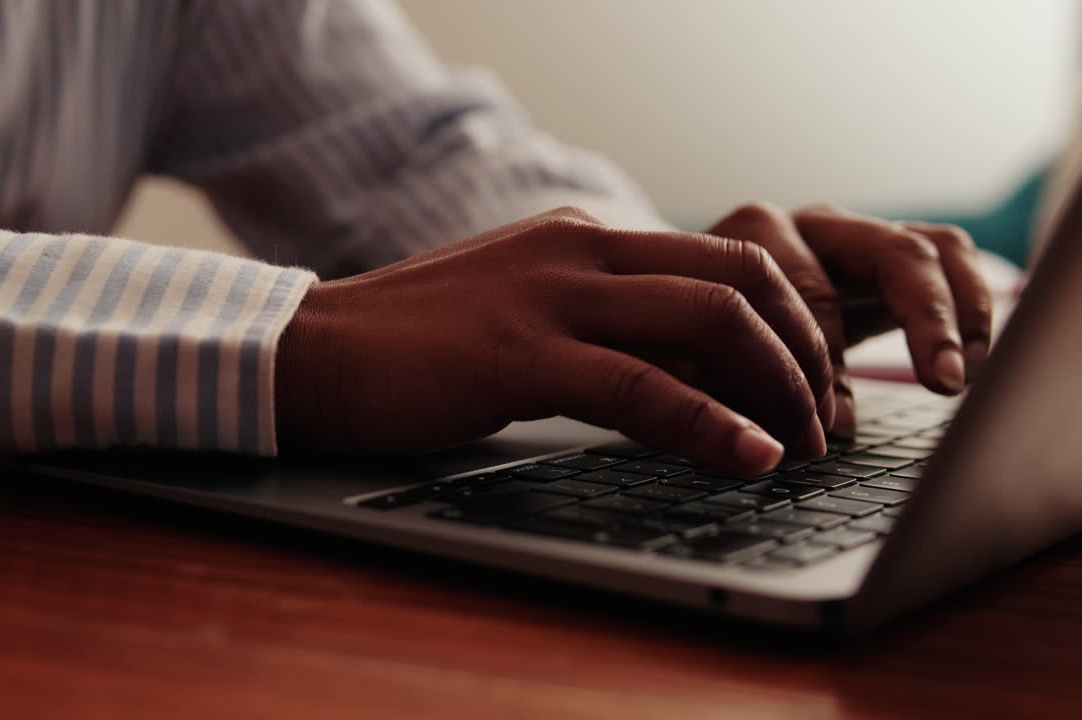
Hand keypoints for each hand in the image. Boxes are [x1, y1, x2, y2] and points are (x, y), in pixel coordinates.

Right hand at [277, 207, 835, 475]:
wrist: (318, 349)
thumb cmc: (421, 345)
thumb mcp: (530, 316)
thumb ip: (606, 330)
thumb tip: (690, 380)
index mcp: (587, 239)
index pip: (725, 261)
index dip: (791, 324)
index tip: (811, 385)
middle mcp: (581, 251)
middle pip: (739, 281)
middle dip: (803, 352)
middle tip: (825, 419)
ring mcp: (550, 297)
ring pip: (708, 321)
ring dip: (776, 386)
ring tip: (804, 447)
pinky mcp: (518, 355)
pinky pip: (639, 384)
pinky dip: (708, 422)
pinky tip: (747, 457)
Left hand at [704, 203, 991, 436]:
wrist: (687, 303)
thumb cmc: (688, 339)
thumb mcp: (691, 363)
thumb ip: (734, 391)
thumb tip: (809, 433)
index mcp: (751, 237)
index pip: (806, 289)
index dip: (823, 360)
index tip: (830, 424)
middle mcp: (810, 225)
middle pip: (887, 251)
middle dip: (921, 320)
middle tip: (940, 383)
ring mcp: (854, 234)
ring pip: (929, 250)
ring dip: (956, 312)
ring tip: (962, 374)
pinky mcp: (890, 255)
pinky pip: (948, 260)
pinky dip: (970, 305)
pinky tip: (972, 361)